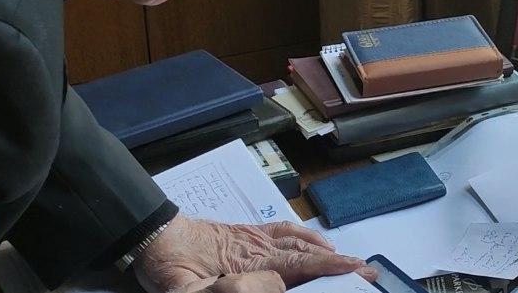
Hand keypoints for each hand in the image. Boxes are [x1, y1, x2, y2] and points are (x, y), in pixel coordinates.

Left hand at [134, 215, 376, 292]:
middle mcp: (257, 247)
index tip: (352, 270)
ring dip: (325, 252)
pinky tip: (317, 243)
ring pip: (298, 243)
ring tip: (349, 261)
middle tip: (364, 269)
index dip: (326, 269)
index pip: (294, 266)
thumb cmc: (169, 267)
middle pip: (304, 255)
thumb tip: (263, 284)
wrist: (154, 236)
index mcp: (246, 263)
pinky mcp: (248, 232)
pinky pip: (284, 231)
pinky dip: (305, 236)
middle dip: (336, 263)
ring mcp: (254, 237)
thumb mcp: (183, 291)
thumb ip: (218, 292)